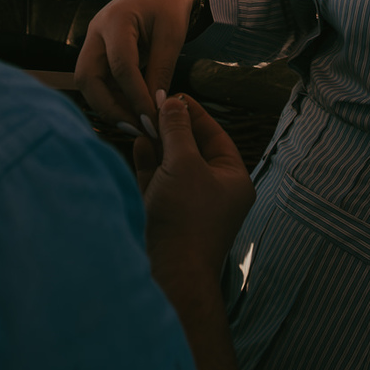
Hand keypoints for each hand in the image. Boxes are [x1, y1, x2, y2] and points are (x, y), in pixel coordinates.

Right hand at [75, 0, 196, 128]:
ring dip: (107, 107)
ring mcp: (92, 41)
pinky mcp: (96, 52)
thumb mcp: (172, 37)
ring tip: (136, 126)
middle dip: (108, 107)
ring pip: (86, 82)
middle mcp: (96, 31)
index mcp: (117, 20)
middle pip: (87, 77)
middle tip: (136, 129)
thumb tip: (156, 109)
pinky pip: (96, 81)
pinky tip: (131, 113)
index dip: (135, 97)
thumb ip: (162, 71)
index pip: (121, 66)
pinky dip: (110, 99)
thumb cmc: (170, 8)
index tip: (152, 121)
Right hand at [136, 92, 254, 281]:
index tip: (174, 95)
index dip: (194, 113)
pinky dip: (148, 163)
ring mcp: (188, 205)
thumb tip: (173, 102)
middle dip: (172, 127)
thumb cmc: (185, 219)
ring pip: (173, 165)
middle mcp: (213, 192)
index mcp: (232, 180)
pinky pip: (158, 182)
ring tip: (142, 121)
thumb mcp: (184, 165)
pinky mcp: (166, 215)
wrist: (169, 274)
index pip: (215, 135)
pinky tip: (138, 144)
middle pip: (193, 148)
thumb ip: (177, 131)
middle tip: (152, 105)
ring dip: (158, 143)